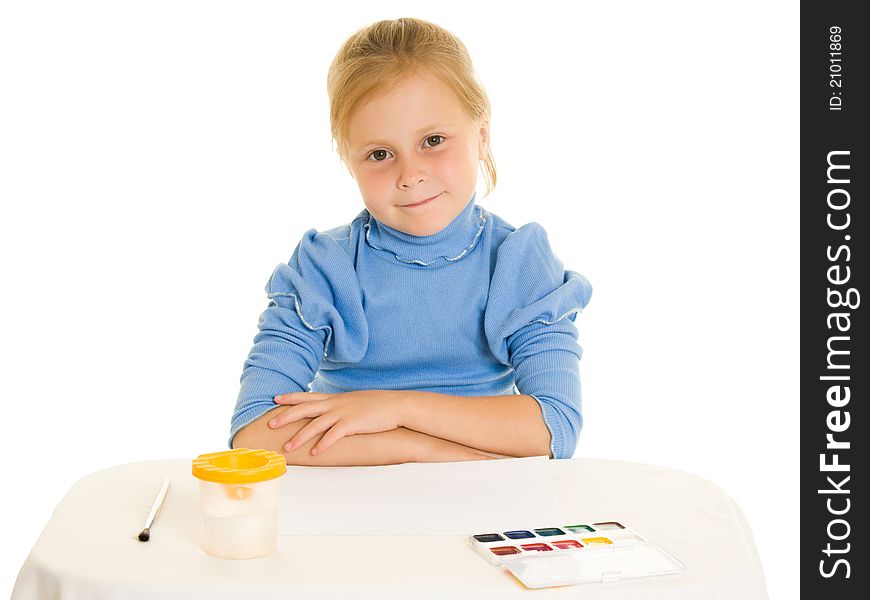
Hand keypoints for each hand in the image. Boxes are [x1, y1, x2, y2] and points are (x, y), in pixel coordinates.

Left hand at [269, 390, 408, 455]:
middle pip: (305, 409)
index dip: (291, 398)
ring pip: (315, 424)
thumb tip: (333, 413)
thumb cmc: (377, 406)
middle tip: (269, 424)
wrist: (396, 405)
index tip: (275, 398)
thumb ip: (342, 407)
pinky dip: (323, 444)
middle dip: (286, 416)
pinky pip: (334, 435)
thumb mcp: (355, 402)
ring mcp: (343, 413)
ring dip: (299, 437)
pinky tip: (314, 453)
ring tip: (287, 448)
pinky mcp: (353, 424)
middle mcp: (336, 404)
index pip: (308, 396)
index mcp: (336, 398)